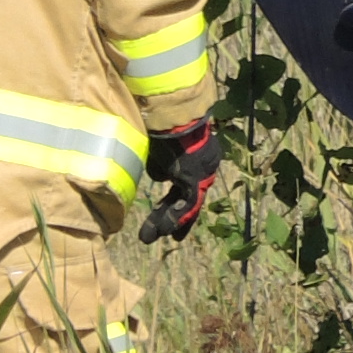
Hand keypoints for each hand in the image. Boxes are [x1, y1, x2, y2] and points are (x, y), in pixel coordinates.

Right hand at [136, 119, 220, 245]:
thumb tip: (160, 176)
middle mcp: (205, 162)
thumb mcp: (159, 143)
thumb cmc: (162, 122)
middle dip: (175, 214)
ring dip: (168, 222)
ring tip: (148, 238)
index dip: (174, 197)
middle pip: (188, 194)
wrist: (174, 114)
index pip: (186, 180)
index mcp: (198, 151)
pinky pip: (188, 204)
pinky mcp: (197, 178)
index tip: (163, 208)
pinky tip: (163, 231)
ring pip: (187, 203)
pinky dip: (176, 217)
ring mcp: (204, 171)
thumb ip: (160, 160)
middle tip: (165, 233)